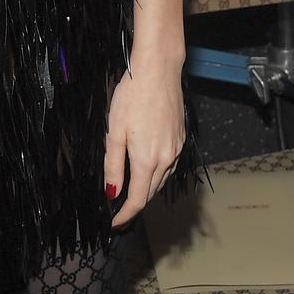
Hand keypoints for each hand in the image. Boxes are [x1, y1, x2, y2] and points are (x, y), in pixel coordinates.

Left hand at [103, 53, 185, 227]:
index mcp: (147, 159)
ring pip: (161, 180)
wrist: (159, 70)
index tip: (115, 222)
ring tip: (130, 192)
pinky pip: (169, 166)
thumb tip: (111, 192)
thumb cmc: (132, 95)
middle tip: (118, 211)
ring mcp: (176, 149)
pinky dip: (157, 174)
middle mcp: (166, 158)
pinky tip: (147, 169)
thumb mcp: (114, 131)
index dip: (126, 214)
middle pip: (150, 192)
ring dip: (146, 189)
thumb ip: (113, 164)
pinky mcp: (181, 139)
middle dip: (135, 204)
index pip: (137, 199)